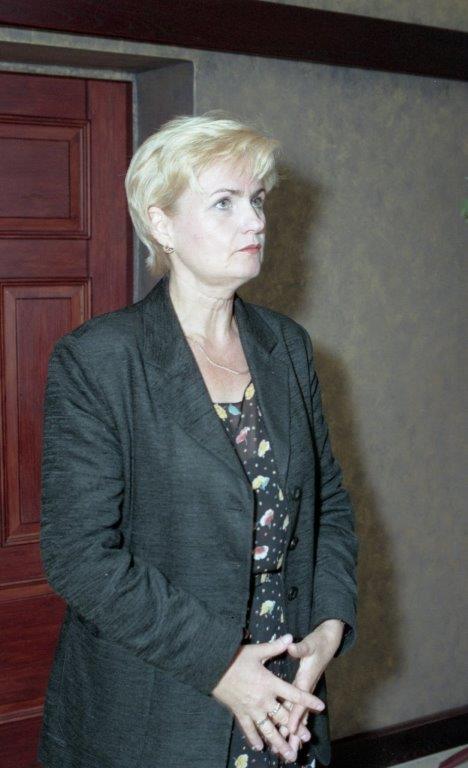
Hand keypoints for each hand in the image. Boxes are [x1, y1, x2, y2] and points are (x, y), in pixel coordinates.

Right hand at [211, 633, 324, 762]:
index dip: (308, 700)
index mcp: (270, 683)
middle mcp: (263, 699)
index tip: (320, 706)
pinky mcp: (239, 713)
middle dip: (296, 728)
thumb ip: (275, 647)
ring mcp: (251, 709)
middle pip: (283, 717)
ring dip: (279, 742)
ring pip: (268, 729)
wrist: (212, 667)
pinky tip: (260, 747)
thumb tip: (291, 637)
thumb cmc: (235, 658)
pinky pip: (249, 729)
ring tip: (289, 754)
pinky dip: (254, 739)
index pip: (293, 693)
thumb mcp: (256, 651)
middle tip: (307, 738)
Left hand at [278, 621, 344, 755]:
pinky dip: (294, 722)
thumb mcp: (310, 643)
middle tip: (289, 750)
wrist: (329, 641)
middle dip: (295, 732)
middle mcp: (306, 688)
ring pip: (299, 715)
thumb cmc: (318, 642)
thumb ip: (301, 647)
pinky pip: (297, 709)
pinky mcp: (303, 689)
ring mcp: (305, 690)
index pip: (300, 700)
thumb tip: (292, 647)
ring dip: (294, 732)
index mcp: (306, 678)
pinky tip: (288, 733)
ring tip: (287, 749)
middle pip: (300, 714)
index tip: (289, 729)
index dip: (295, 715)